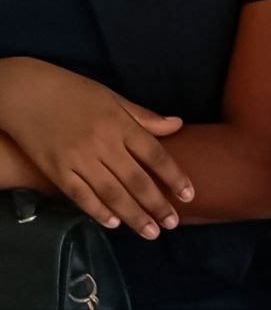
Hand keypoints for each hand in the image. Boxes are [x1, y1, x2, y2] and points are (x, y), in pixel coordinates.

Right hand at [0, 58, 192, 238]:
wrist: (27, 93)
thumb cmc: (74, 92)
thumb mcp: (113, 98)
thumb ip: (144, 116)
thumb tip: (177, 125)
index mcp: (121, 125)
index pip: (155, 155)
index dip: (174, 176)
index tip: (189, 194)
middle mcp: (103, 144)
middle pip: (136, 179)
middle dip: (157, 204)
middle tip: (173, 224)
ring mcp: (78, 159)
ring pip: (111, 193)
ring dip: (133, 215)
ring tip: (150, 232)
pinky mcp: (56, 170)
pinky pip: (80, 196)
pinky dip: (98, 211)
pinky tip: (114, 223)